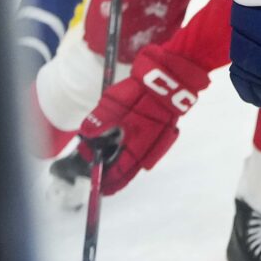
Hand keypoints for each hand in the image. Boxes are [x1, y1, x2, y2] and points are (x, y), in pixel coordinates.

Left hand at [76, 43, 209, 194]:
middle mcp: (151, 144)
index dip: (109, 180)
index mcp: (138, 144)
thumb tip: (87, 133)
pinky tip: (131, 143)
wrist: (173, 74)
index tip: (99, 186)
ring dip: (128, 162)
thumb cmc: (143, 91)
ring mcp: (162, 135)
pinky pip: (151, 145)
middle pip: (133, 168)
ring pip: (143, 157)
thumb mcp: (114, 104)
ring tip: (115, 162)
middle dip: (118, 175)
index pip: (121, 171)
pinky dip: (139, 149)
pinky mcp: (167, 125)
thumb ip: (100, 120)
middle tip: (106, 179)